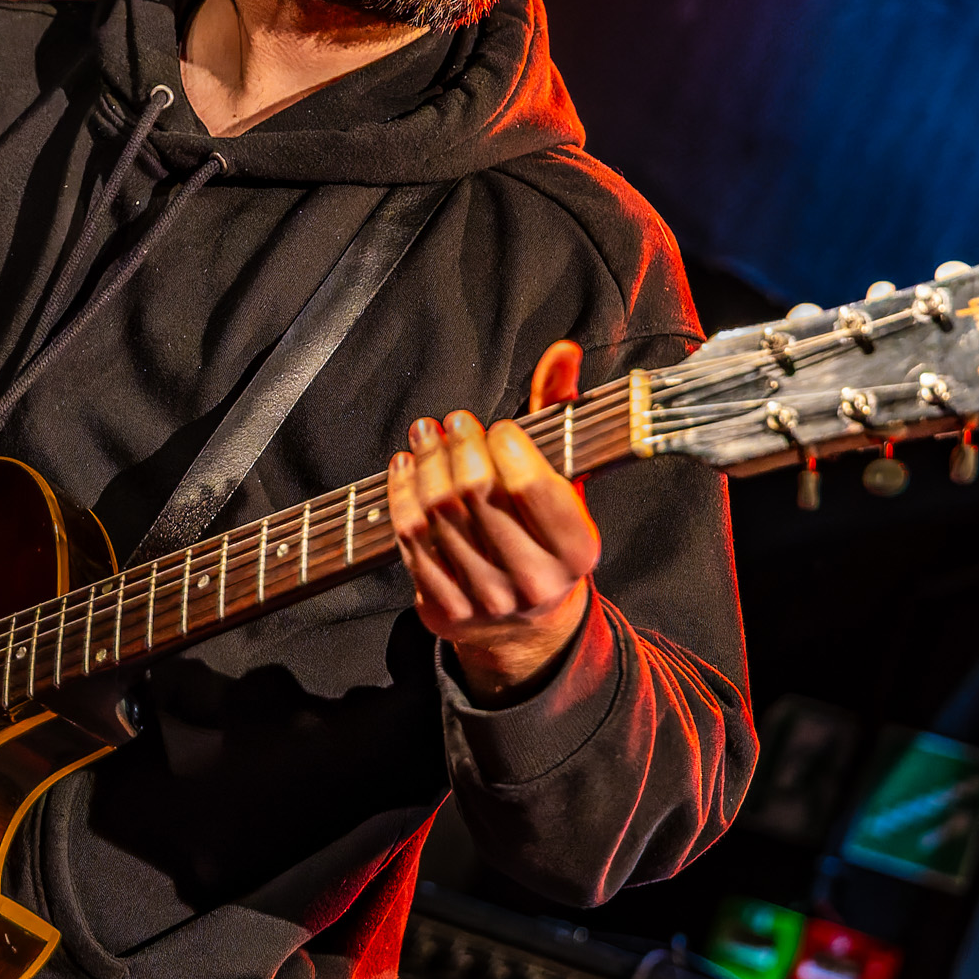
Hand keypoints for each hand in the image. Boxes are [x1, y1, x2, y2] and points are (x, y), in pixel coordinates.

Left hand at [389, 339, 599, 703]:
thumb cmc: (547, 536)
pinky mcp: (445, 610)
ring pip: (437, 515)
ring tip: (423, 434)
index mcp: (577, 551)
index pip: (532, 487)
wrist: (527, 627)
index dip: (505, 446)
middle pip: (476, 496)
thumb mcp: (568, 481)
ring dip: (424, 464)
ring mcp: (486, 600)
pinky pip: (410, 541)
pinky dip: (401, 495)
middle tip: (451, 422)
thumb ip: (562, 413)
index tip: (496, 428)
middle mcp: (533, 582)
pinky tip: (404, 467)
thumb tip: (562, 350)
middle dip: (457, 446)